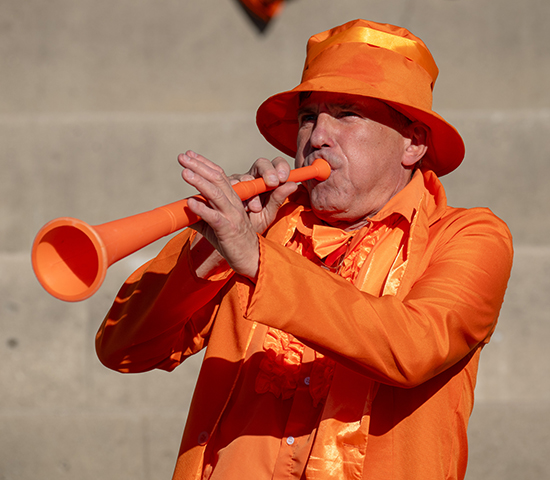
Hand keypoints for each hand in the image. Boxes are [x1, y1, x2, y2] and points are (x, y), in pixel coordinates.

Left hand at [178, 151, 297, 279]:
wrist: (251, 258)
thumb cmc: (232, 241)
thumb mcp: (214, 224)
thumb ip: (200, 214)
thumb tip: (182, 209)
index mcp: (232, 198)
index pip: (218, 175)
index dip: (204, 163)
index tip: (189, 154)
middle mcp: (233, 203)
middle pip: (217, 179)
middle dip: (199, 166)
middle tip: (182, 157)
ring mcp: (232, 215)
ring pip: (216, 194)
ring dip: (200, 182)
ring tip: (185, 173)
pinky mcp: (228, 230)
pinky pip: (214, 217)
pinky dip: (202, 208)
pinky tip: (189, 202)